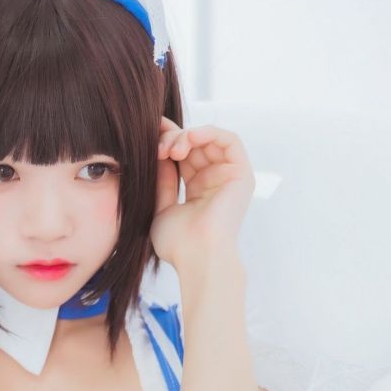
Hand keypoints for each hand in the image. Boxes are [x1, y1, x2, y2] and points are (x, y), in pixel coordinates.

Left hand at [150, 118, 255, 268]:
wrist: (198, 257)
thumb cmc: (178, 244)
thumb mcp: (161, 208)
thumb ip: (161, 181)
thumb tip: (157, 154)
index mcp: (197, 192)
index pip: (182, 158)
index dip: (167, 143)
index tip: (148, 135)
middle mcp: (214, 182)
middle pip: (194, 146)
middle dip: (173, 139)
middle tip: (158, 148)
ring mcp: (229, 178)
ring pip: (209, 140)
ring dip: (187, 137)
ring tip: (171, 149)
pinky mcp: (242, 174)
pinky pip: (229, 140)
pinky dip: (208, 133)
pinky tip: (189, 138)